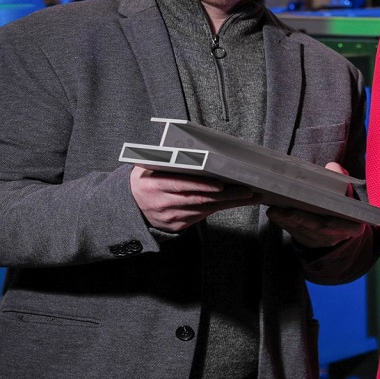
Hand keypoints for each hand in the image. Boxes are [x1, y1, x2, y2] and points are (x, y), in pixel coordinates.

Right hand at [131, 166, 261, 232]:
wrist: (130, 206)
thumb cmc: (146, 179)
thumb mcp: (149, 167)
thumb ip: (169, 162)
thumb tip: (198, 153)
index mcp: (154, 185)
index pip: (180, 185)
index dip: (201, 186)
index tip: (221, 184)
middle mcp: (163, 203)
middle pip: (200, 199)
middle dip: (227, 195)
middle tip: (248, 190)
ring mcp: (171, 217)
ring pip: (205, 209)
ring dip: (229, 203)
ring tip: (249, 195)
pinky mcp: (177, 225)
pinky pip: (201, 216)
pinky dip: (218, 208)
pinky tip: (234, 202)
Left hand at [268, 162, 367, 248]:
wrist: (335, 226)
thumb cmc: (341, 204)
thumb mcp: (345, 193)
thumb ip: (341, 180)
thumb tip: (332, 167)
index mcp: (352, 224)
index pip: (349, 227)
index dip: (339, 225)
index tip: (328, 220)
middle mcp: (336, 235)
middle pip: (319, 228)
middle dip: (304, 220)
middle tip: (290, 211)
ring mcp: (319, 239)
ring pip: (303, 230)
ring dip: (288, 220)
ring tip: (275, 210)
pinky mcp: (304, 238)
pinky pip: (292, 231)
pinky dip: (282, 222)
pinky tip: (273, 213)